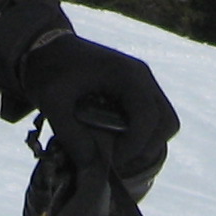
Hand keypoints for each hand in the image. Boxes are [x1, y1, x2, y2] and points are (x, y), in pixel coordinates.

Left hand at [14, 30, 177, 185]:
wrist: (47, 48)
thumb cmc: (50, 71)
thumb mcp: (52, 102)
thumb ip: (71, 136)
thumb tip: (93, 167)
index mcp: (127, 74)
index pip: (148, 118)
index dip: (133, 146)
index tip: (110, 161)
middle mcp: (143, 77)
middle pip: (167, 122)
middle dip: (146, 149)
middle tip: (116, 161)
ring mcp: (143, 84)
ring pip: (164, 123)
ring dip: (146, 145)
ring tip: (116, 154)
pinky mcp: (137, 93)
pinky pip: (153, 121)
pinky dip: (141, 139)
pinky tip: (115, 144)